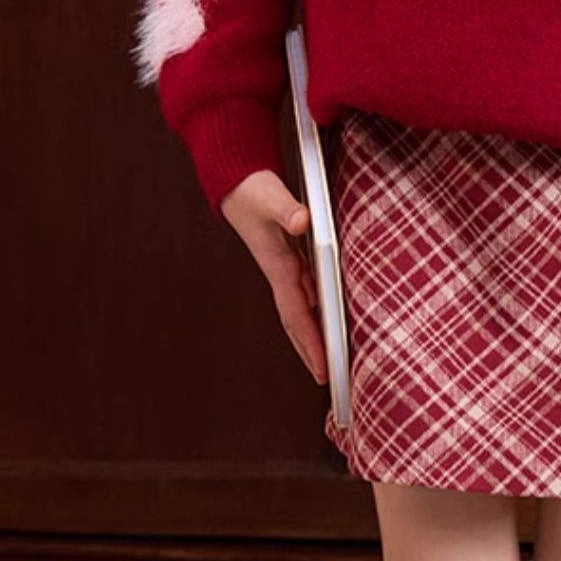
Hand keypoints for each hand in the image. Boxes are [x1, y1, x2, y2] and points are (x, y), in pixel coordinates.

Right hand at [219, 169, 327, 384]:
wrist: (234, 181)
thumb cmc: (252, 189)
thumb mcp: (271, 197)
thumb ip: (287, 209)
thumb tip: (301, 221)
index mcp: (279, 266)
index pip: (297, 314)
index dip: (310, 343)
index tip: (321, 369)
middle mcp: (282, 272)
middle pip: (297, 321)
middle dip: (309, 350)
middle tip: (325, 379)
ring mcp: (284, 267)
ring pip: (300, 310)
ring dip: (310, 335)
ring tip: (324, 360)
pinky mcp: (287, 258)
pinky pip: (304, 293)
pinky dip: (313, 312)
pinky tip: (324, 318)